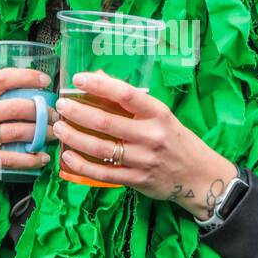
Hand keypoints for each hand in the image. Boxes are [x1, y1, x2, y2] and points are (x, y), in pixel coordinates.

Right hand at [0, 68, 58, 192]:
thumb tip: (16, 88)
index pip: (1, 79)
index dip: (27, 76)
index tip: (45, 79)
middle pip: (16, 107)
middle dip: (41, 110)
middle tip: (54, 113)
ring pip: (18, 133)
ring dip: (41, 134)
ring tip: (53, 134)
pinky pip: (11, 159)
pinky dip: (31, 159)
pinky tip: (41, 158)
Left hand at [53, 69, 235, 219]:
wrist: (198, 175)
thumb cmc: (175, 140)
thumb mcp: (160, 116)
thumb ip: (131, 101)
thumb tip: (98, 77)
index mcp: (158, 114)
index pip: (126, 94)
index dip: (99, 85)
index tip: (79, 79)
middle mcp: (151, 136)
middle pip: (106, 122)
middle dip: (77, 112)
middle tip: (61, 106)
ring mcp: (143, 160)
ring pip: (100, 148)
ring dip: (74, 137)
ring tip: (59, 127)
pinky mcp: (136, 180)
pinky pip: (103, 173)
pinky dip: (81, 165)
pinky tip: (67, 156)